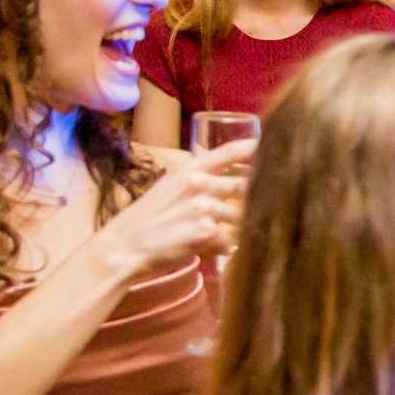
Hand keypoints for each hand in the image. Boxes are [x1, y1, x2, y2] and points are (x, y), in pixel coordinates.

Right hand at [95, 139, 252, 274]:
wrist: (124, 246)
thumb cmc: (147, 219)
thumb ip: (199, 180)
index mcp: (187, 170)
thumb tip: (234, 182)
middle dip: (257, 197)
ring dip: (238, 228)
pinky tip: (209, 248)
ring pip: (241, 216)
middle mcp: (197, 184)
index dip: (253, 147)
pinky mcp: (206, 232)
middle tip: (263, 204)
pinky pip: (231, 240)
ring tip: (219, 234)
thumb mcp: (169, 187)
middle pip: (245, 186)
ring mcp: (202, 208)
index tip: (270, 145)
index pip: (228, 152)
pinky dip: (224, 247)